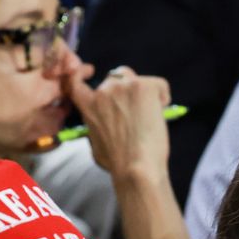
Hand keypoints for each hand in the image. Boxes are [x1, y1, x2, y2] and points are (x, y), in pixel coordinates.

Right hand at [67, 64, 172, 184]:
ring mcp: (124, 86)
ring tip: (149, 114)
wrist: (136, 166)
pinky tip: (161, 112)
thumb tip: (106, 123)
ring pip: (136, 79)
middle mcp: (103, 90)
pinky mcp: (144, 87)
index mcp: (87, 104)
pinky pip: (159, 84)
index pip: (75, 80)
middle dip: (125, 91)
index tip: (88, 72)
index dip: (81, 73)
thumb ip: (97, 124)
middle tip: (135, 112)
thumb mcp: (95, 141)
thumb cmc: (117, 162)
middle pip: (115, 78)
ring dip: (143, 91)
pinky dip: (162, 96)